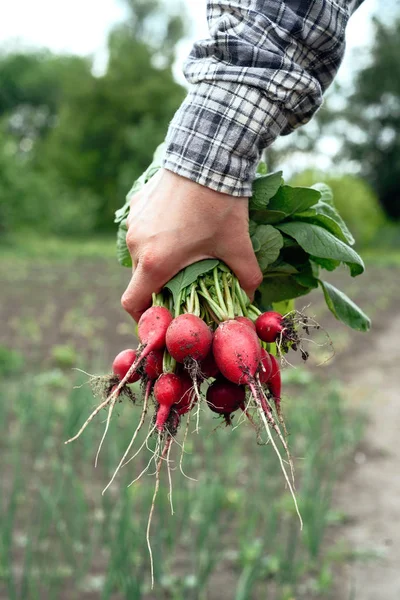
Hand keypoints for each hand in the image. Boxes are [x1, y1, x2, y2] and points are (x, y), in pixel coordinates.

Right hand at [121, 169, 262, 321]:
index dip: (144, 316)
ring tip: (185, 251)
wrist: (207, 155)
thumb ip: (246, 278)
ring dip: (158, 260)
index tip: (162, 315)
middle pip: (139, 280)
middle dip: (159, 288)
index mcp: (155, 262)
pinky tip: (179, 225)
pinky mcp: (136, 204)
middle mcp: (137, 244)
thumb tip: (250, 297)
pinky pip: (142, 231)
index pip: (131, 303)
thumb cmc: (221, 205)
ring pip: (140, 254)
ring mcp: (134, 222)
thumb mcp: (238, 245)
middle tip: (185, 284)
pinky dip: (155, 238)